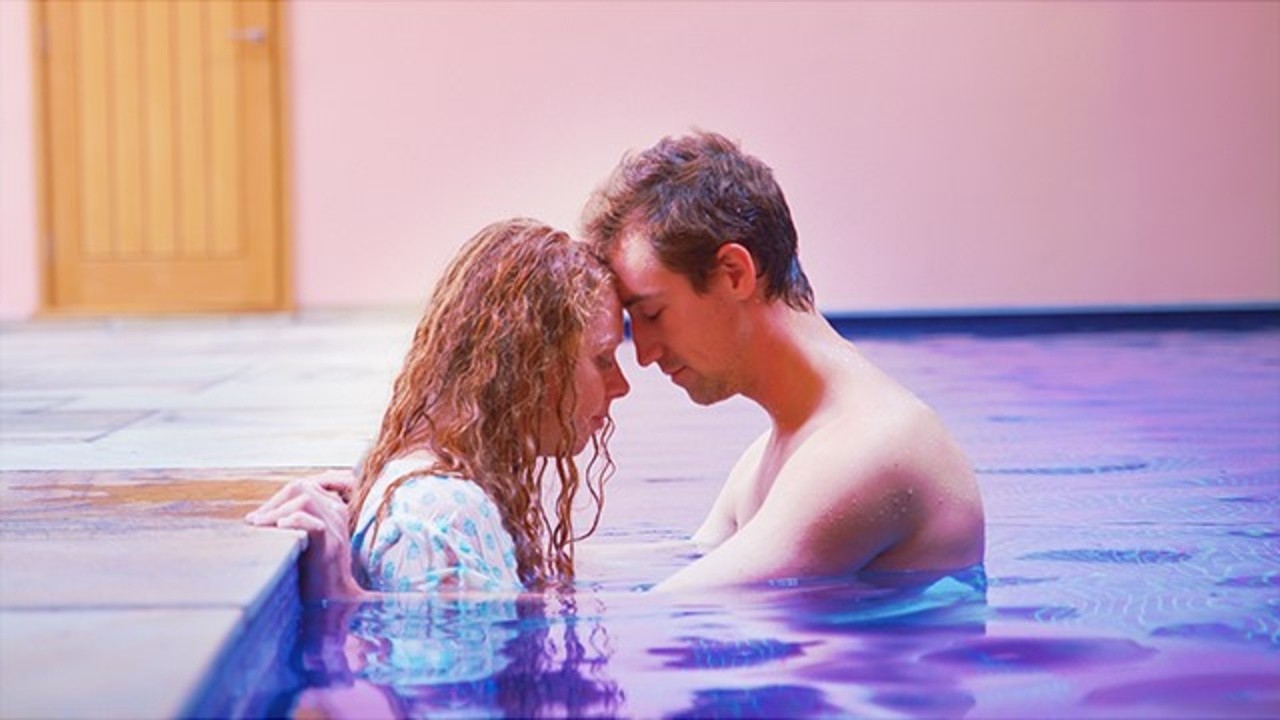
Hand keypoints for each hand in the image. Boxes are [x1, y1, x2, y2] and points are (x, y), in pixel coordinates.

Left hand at [246, 470, 362, 601]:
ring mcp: (336, 526)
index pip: (304, 485)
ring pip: (304, 499)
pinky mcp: (331, 542)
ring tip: (259, 526)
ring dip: (276, 511)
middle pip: (302, 487)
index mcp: (333, 508)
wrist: (331, 598)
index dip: (278, 497)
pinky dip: (289, 521)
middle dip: (274, 501)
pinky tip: (277, 530)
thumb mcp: (305, 537)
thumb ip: (294, 520)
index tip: (258, 517)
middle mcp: (337, 512)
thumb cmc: (312, 570)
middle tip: (254, 521)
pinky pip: (309, 520)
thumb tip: (257, 515)